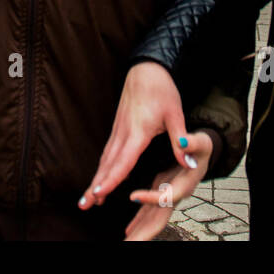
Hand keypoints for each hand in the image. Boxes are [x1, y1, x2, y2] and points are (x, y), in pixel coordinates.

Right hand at [81, 61, 197, 207]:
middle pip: (108, 164)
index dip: (111, 179)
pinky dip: (102, 167)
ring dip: (96, 178)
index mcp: (138, 131)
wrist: (147, 68)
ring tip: (88, 198)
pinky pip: (107, 151)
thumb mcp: (175, 114)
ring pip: (105, 159)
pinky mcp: (118, 127)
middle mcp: (124, 133)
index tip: (99, 193)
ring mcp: (118, 129)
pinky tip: (100, 177)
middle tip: (84, 204)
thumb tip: (189, 163)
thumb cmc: (162, 89)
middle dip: (96, 185)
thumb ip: (180, 140)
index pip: (123, 161)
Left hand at [124, 131, 211, 240]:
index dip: (153, 198)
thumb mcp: (200, 142)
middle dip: (144, 234)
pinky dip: (138, 224)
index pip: (168, 195)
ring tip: (123, 243)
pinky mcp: (160, 195)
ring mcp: (167, 199)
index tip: (134, 196)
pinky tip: (127, 233)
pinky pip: (148, 214)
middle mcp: (175, 196)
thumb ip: (193, 142)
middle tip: (127, 244)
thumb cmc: (200, 148)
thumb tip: (184, 141)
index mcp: (184, 184)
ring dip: (138, 234)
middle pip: (160, 219)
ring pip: (152, 221)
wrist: (200, 154)